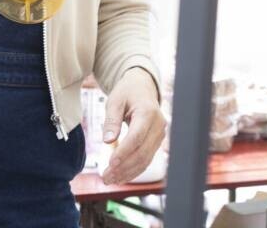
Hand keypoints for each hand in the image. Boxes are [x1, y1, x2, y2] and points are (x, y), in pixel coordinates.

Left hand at [101, 68, 165, 184]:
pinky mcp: (157, 142)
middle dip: (124, 168)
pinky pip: (147, 159)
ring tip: (110, 179)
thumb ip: (111, 120)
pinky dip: (134, 170)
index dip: (124, 152)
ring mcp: (160, 135)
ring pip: (146, 159)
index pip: (137, 137)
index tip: (110, 163)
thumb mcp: (115, 100)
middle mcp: (158, 126)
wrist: (142, 88)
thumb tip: (108, 140)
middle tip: (106, 177)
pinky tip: (121, 176)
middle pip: (142, 152)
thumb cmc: (127, 92)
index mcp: (148, 112)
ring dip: (128, 172)